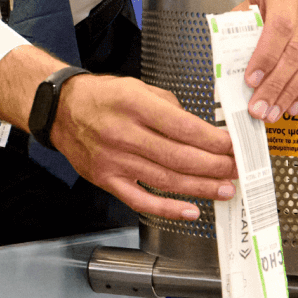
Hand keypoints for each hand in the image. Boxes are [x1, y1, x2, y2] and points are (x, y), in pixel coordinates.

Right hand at [51, 75, 236, 220]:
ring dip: (200, 187)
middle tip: (237, 169)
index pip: (183, 127)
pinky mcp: (107, 180)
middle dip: (214, 166)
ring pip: (166, 180)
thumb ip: (170, 109)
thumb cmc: (101, 98)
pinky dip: (168, 209)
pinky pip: (141, 200)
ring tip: (224, 189)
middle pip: (179, 157)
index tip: (233, 146)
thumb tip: (202, 131)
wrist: (61, 110)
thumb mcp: (138, 88)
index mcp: (134, 105)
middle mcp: (123, 133)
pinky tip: (190, 210)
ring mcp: (114, 160)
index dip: (213, 141)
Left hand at [236, 0, 297, 122]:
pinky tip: (296, 103)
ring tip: (276, 111)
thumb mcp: (251, 8)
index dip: (266, 57)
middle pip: (297, 51)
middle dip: (276, 86)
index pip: (279, 26)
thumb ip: (238, 35)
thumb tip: (226, 75)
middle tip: (261, 108)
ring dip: (292, 94)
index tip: (251, 81)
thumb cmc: (274, 0)